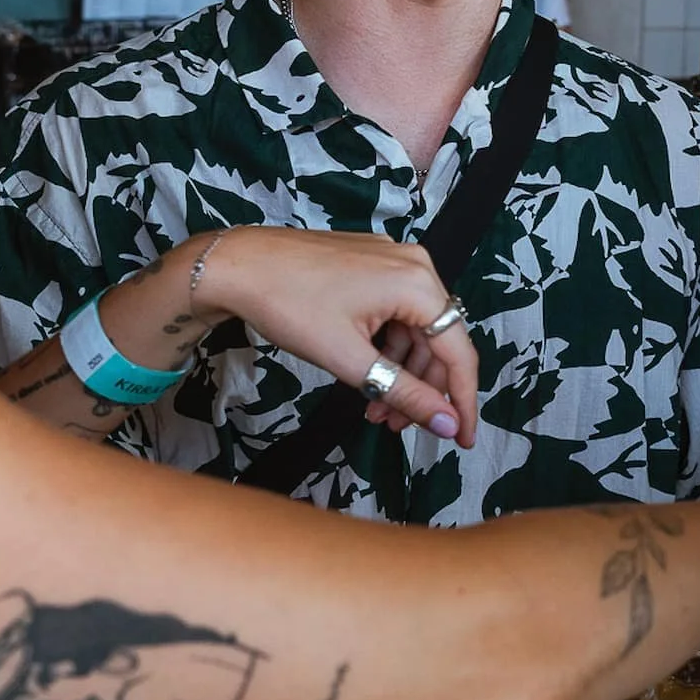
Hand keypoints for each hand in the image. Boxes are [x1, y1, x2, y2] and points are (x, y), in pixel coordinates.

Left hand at [193, 227, 479, 445]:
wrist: (237, 266)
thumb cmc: (288, 304)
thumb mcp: (351, 360)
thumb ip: (406, 394)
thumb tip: (447, 424)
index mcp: (417, 283)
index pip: (458, 353)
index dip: (463, 401)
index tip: (463, 438)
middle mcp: (415, 265)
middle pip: (438, 342)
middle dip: (421, 390)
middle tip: (396, 427)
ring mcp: (393, 260)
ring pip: (415, 331)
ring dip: (401, 373)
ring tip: (374, 410)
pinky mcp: (373, 263)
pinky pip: (396, 312)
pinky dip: (386, 348)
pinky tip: (367, 375)